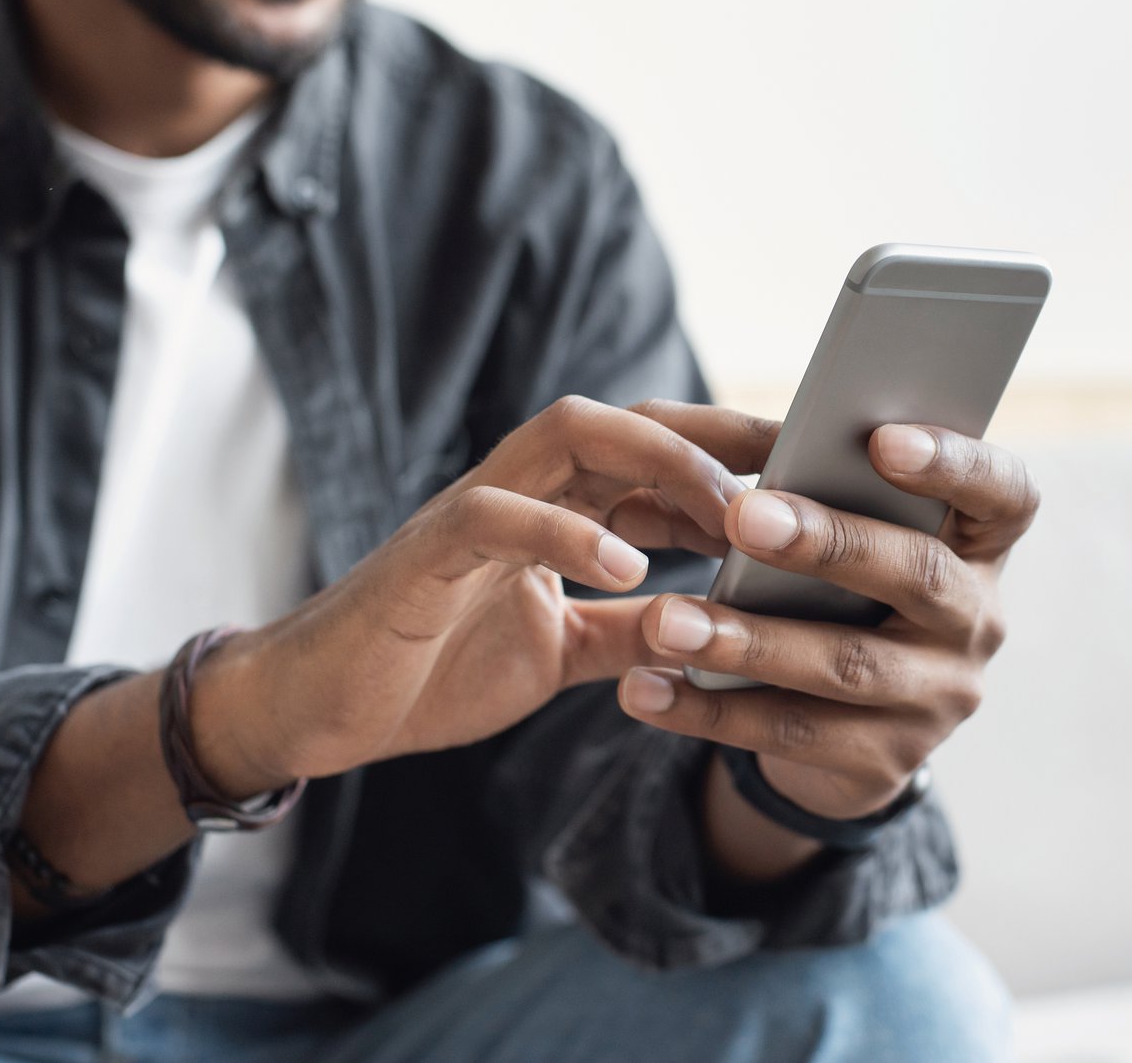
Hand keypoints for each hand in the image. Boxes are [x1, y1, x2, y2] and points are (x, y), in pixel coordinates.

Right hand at [202, 396, 764, 789]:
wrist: (316, 709)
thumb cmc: (432, 667)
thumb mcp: (563, 652)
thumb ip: (632, 628)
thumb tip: (719, 626)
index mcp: (553, 509)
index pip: (656, 456)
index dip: (736, 459)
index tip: (815, 477)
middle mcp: (520, 492)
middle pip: (630, 422)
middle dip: (719, 434)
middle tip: (801, 464)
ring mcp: (470, 513)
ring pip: (570, 437)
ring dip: (659, 463)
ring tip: (729, 510)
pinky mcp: (425, 555)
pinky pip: (497, 517)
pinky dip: (568, 534)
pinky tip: (631, 569)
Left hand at [617, 422, 1039, 820]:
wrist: (850, 733)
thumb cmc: (842, 594)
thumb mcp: (853, 544)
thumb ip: (820, 498)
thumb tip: (719, 464)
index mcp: (980, 546)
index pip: (1005, 495)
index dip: (954, 463)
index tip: (882, 440)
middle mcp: (977, 621)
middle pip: (919, 575)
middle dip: (830, 543)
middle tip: (743, 516)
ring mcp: (938, 698)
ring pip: (846, 664)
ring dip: (749, 641)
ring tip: (666, 621)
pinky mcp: (884, 763)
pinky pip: (790, 734)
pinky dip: (709, 710)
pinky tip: (646, 689)